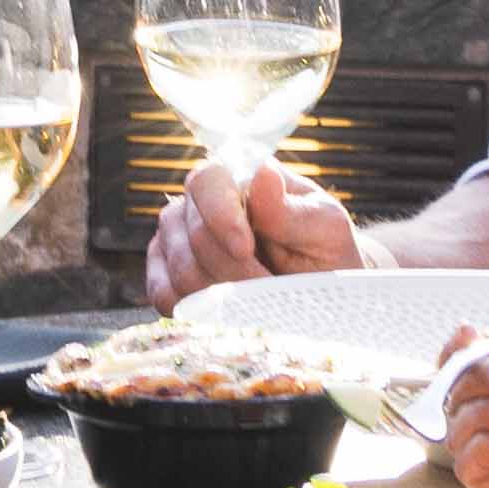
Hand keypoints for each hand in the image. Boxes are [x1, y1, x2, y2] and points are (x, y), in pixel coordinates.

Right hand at [143, 152, 364, 304]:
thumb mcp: (325, 229)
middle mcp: (200, 202)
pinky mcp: (165, 273)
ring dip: (222, 294)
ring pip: (181, 269)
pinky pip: (163, 293)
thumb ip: (291, 210)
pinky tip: (224, 312)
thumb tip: (263, 175)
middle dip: (234, 269)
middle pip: (195, 234)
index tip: (246, 249)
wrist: (319, 294)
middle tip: (269, 289)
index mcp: (239, 177)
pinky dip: (194, 309)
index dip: (221, 216)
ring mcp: (177, 236)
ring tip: (257, 301)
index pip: (208, 180)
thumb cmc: (324, 252)